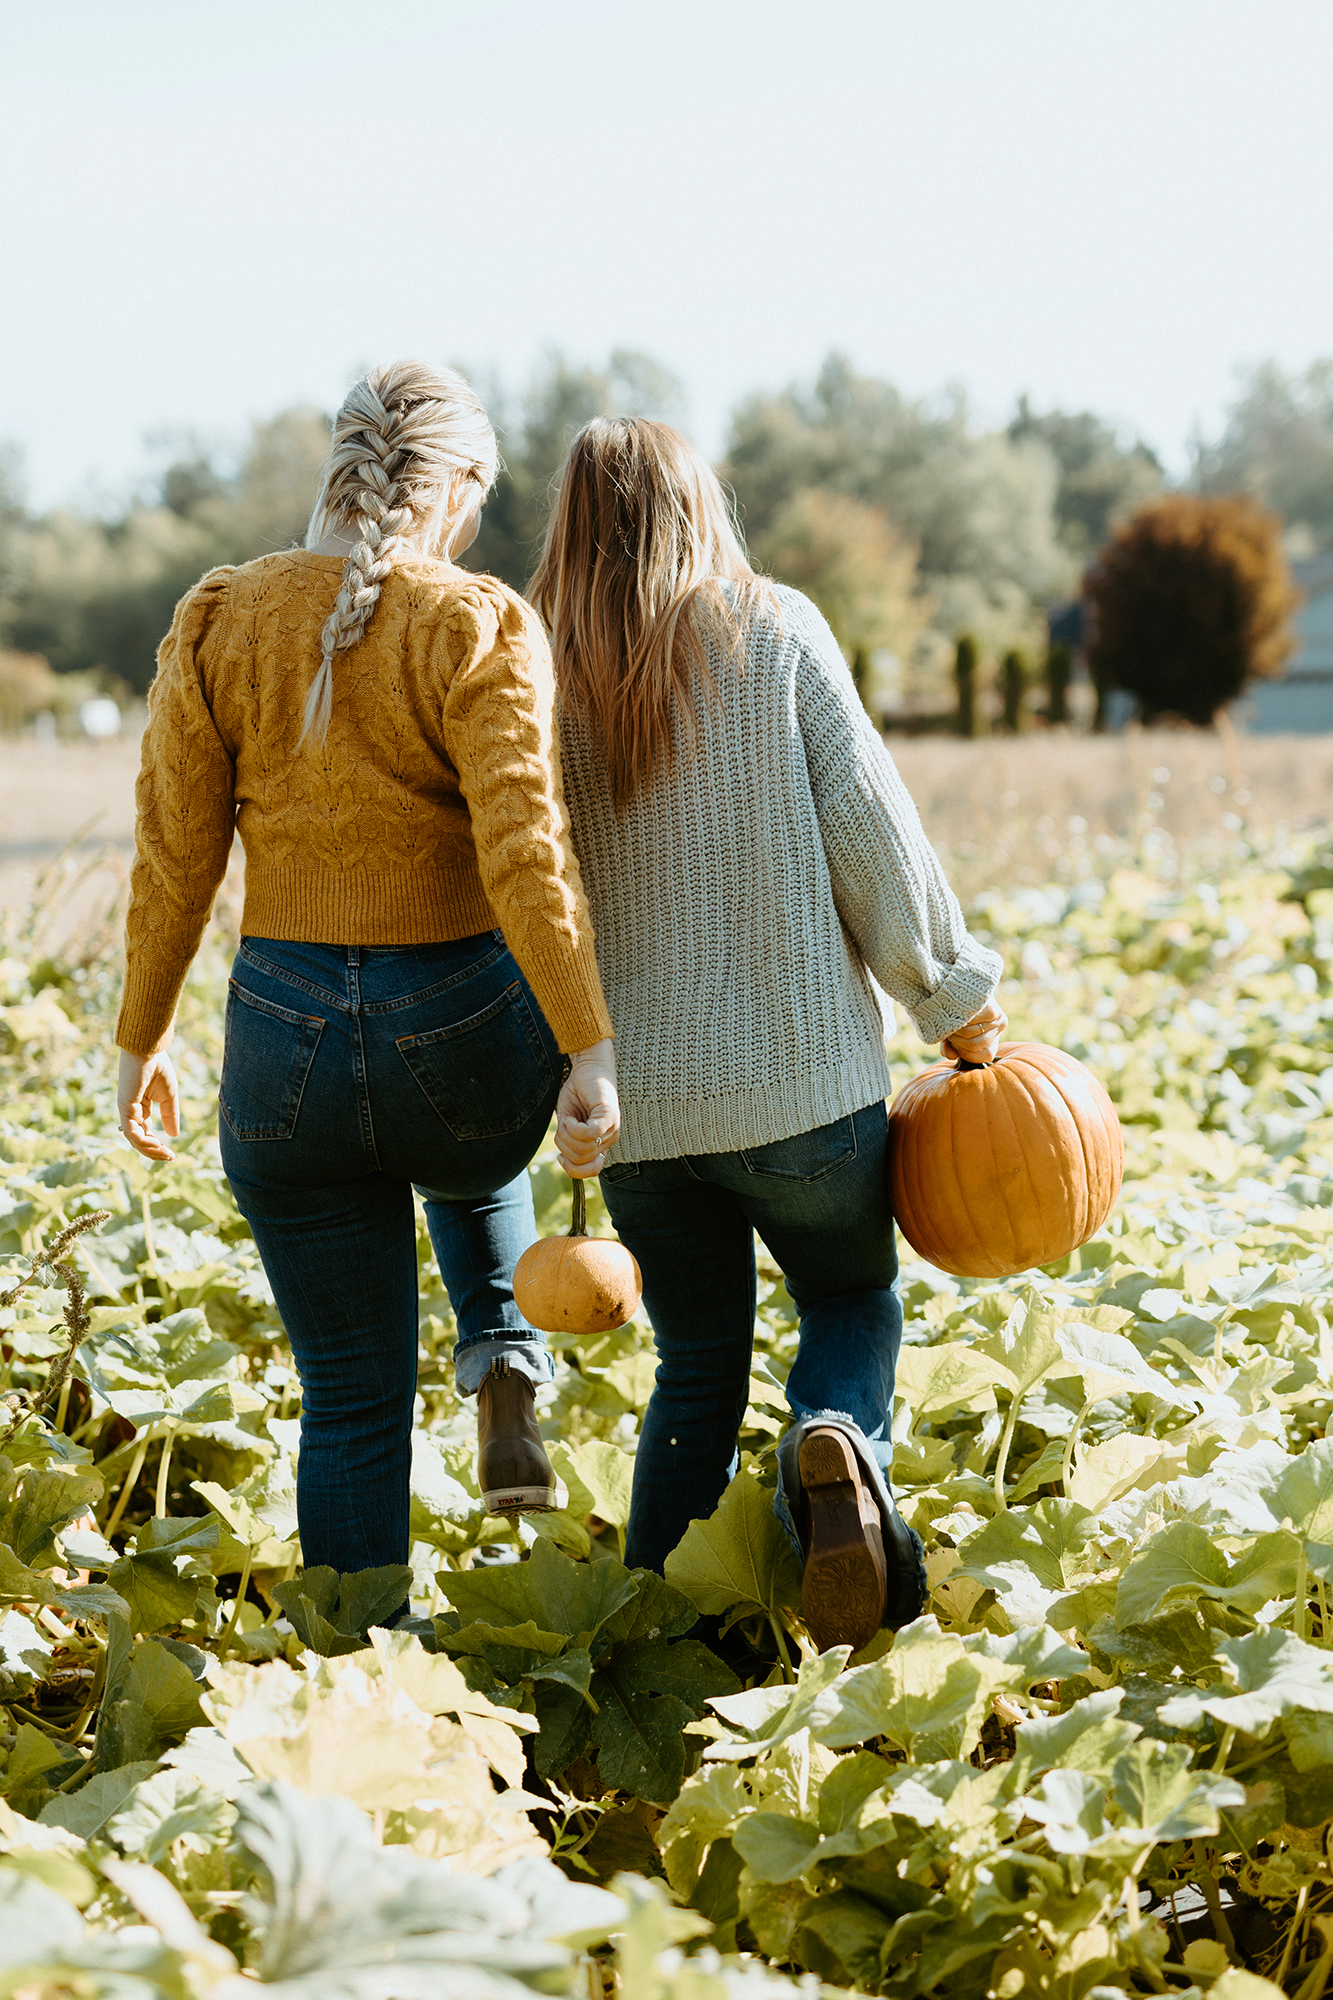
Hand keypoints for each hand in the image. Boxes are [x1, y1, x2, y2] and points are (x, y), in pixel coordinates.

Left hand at [117, 1049, 180, 1161]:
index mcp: (139, 1108)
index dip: (157, 1146)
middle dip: (154, 1152)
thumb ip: (169, 1115)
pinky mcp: (124, 1108)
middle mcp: (130, 1111)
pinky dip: (144, 1142)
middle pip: (138, 1140)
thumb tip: (173, 1135)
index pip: (145, 1133)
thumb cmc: (158, 1068)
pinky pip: (132, 1132)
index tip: (172, 1154)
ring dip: (150, 1150)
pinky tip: (158, 1143)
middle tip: (170, 1157)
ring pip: (134, 1140)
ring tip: (165, 1153)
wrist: (149, 1050)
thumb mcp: (169, 1096)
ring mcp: (126, 1110)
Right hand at [555, 1038, 619, 1177]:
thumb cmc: (578, 1092)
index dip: (572, 1170)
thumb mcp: (568, 1122)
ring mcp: (612, 1128)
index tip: (561, 1158)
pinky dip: (572, 1127)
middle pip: (580, 1159)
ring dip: (565, 1134)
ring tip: (567, 1117)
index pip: (591, 1171)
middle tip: (562, 1126)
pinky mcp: (610, 1116)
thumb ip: (569, 1142)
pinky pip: (588, 1134)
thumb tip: (564, 1161)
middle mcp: (610, 1138)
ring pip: (582, 1148)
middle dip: (563, 1146)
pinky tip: (569, 1116)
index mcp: (601, 1143)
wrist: (588, 1066)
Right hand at [941, 997, 1007, 1065]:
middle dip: (956, 1041)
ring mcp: (998, 1018)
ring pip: (970, 1035)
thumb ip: (950, 1047)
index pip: (986, 1056)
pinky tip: (953, 1011)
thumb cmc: (956, 1010)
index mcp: (995, 1035)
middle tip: (949, 1031)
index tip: (955, 1045)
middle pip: (975, 1045)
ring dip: (954, 1030)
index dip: (967, 1054)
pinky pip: (969, 1023)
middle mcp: (1001, 1026)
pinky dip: (957, 1020)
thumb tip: (952, 1056)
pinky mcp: (992, 1010)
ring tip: (950, 1020)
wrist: (962, 982)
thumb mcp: (953, 1032)